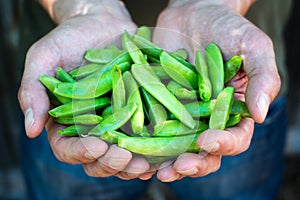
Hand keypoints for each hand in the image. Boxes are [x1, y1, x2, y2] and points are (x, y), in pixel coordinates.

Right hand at [18, 0, 149, 179]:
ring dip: (133, 164)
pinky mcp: (138, 112)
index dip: (80, 152)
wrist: (100, 23)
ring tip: (145, 164)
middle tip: (124, 158)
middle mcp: (92, 127)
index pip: (68, 148)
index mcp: (65, 121)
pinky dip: (153, 148)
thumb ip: (33, 91)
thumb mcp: (44, 58)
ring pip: (123, 155)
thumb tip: (31, 129)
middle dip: (111, 163)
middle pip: (98, 159)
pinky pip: (146, 136)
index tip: (96, 146)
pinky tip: (161, 153)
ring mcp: (117, 122)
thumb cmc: (68, 39)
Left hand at [153, 0, 279, 180]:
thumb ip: (263, 79)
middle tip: (179, 166)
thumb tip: (260, 116)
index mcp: (233, 111)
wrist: (193, 13)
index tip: (210, 140)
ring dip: (166, 161)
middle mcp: (207, 118)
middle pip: (204, 152)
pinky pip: (151, 127)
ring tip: (156, 170)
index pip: (234, 137)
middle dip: (193, 163)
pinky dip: (144, 142)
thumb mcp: (253, 47)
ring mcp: (181, 114)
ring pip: (176, 147)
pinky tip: (135, 150)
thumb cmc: (227, 27)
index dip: (224, 144)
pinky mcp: (158, 105)